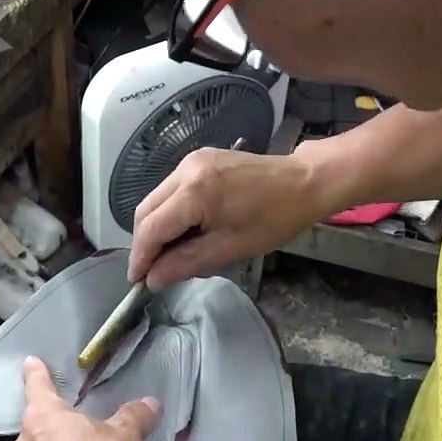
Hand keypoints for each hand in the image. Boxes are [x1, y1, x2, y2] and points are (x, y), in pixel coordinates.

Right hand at [128, 148, 320, 288]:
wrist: (304, 182)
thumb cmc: (273, 218)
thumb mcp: (230, 248)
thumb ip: (186, 263)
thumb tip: (153, 279)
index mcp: (194, 192)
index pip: (151, 228)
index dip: (140, 257)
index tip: (137, 281)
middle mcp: (185, 170)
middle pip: (145, 210)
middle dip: (144, 243)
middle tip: (150, 271)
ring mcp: (191, 160)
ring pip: (156, 198)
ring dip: (156, 227)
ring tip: (167, 255)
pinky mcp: (200, 159)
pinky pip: (172, 189)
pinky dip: (170, 211)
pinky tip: (182, 231)